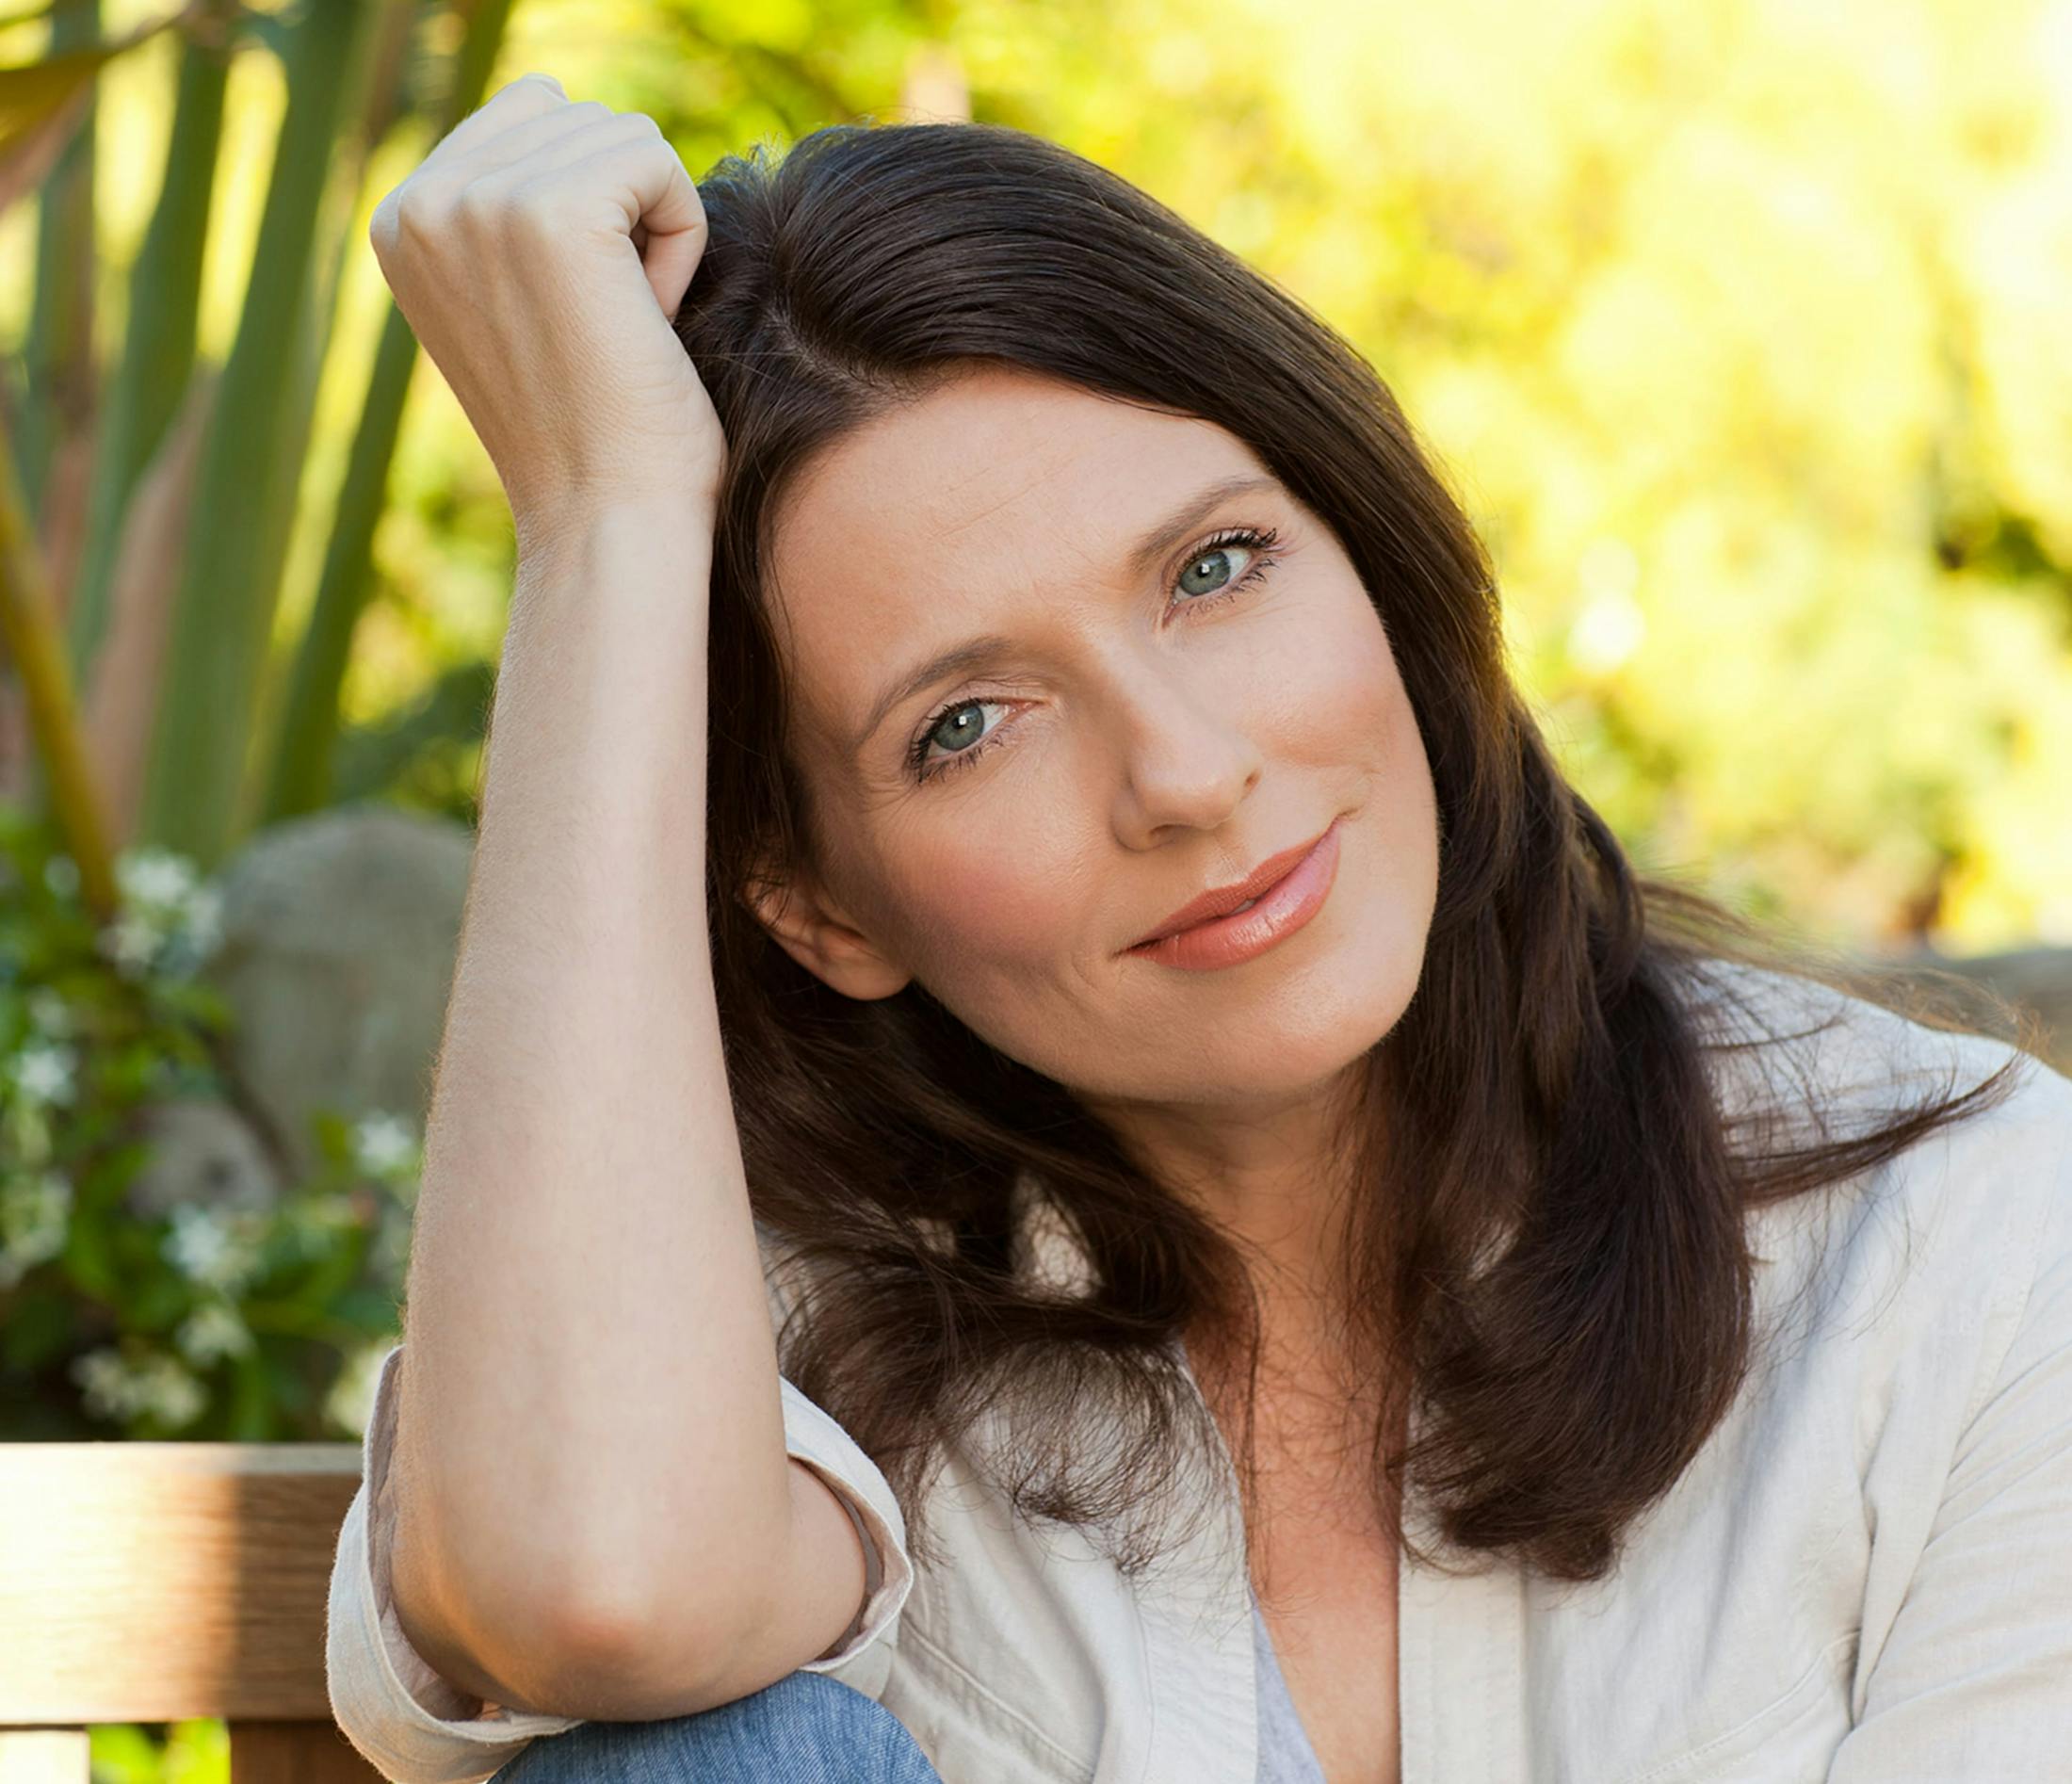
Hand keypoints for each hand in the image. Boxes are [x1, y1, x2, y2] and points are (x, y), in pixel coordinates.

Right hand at [368, 72, 724, 540]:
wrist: (607, 518)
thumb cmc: (594, 433)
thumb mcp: (517, 303)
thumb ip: (510, 213)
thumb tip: (559, 111)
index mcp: (401, 220)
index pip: (530, 116)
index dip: (592, 207)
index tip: (578, 309)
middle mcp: (422, 200)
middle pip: (577, 117)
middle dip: (622, 213)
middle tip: (607, 323)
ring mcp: (480, 200)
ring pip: (623, 137)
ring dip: (653, 231)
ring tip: (624, 324)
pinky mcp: (554, 211)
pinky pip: (658, 165)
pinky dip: (682, 240)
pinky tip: (651, 317)